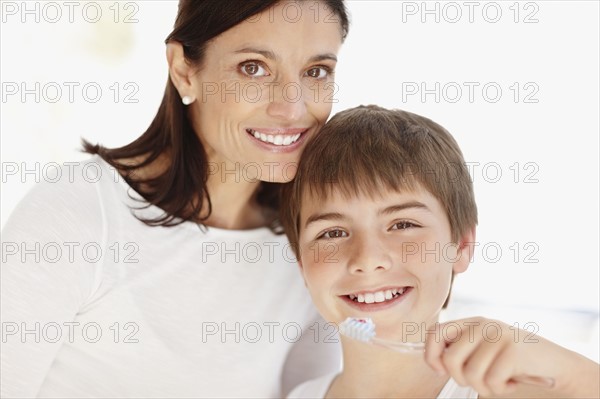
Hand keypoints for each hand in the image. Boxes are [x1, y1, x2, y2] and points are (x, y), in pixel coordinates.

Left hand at [423, 317, 567, 397]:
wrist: (554, 362)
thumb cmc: (513, 359)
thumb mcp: (485, 347)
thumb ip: (461, 349)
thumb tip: (435, 361)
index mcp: (471, 322)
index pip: (435, 333)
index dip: (431, 355)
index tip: (441, 371)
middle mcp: (483, 325)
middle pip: (451, 360)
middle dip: (461, 379)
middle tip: (480, 381)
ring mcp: (498, 336)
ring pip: (471, 375)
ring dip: (485, 387)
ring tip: (499, 381)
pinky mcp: (512, 351)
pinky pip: (491, 382)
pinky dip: (500, 389)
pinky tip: (512, 382)